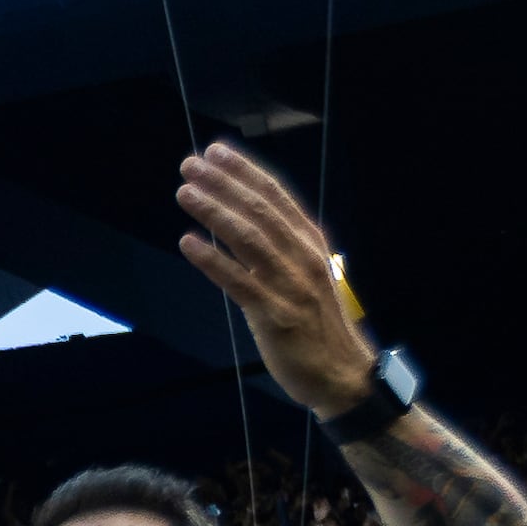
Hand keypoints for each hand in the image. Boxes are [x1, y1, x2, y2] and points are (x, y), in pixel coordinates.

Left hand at [173, 141, 377, 417]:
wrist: (341, 373)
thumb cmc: (317, 324)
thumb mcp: (306, 274)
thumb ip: (279, 248)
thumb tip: (240, 222)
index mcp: (311, 243)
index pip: (276, 197)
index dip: (245, 172)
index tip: (217, 152)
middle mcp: (303, 256)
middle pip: (259, 210)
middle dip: (223, 183)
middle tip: (190, 165)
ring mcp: (290, 284)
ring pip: (248, 239)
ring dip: (213, 211)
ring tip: (184, 193)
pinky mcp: (274, 314)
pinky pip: (238, 281)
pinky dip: (211, 259)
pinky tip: (187, 242)